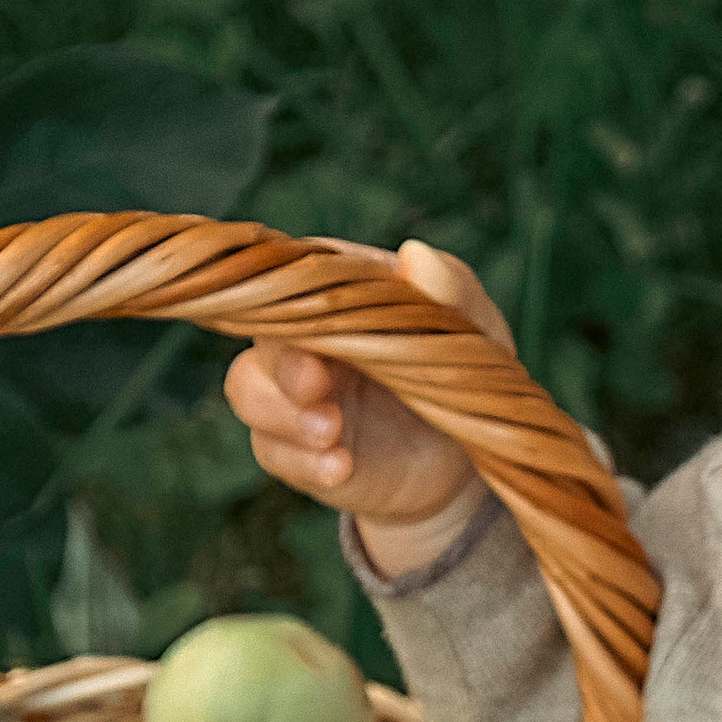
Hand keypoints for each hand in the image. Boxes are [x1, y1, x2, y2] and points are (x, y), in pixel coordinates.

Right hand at [223, 235, 504, 575]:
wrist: (460, 459)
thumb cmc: (460, 372)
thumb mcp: (473, 329)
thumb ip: (451, 289)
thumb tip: (416, 254)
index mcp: (336, 290)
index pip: (293, 276)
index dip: (294, 298)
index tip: (322, 325)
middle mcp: (300, 335)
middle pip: (263, 334)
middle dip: (284, 362)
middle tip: (318, 385)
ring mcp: (289, 393)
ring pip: (248, 389)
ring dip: (283, 414)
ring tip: (331, 433)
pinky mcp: (290, 447)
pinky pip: (273, 451)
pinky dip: (303, 462)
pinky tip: (340, 467)